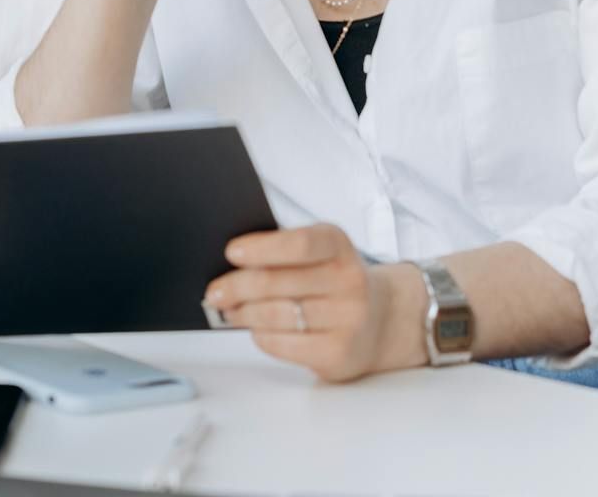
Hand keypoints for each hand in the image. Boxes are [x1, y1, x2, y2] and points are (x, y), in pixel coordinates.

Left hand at [204, 223, 407, 382]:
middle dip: (237, 287)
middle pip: (278, 283)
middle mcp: (349, 281)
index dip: (262, 248)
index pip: (299, 244)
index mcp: (338, 246)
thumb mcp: (320, 253)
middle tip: (214, 292)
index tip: (231, 253)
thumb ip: (283, 252)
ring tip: (230, 311)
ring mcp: (349, 319)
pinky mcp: (339, 353)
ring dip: (244, 313)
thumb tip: (230, 266)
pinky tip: (256, 329)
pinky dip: (261, 336)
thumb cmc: (334, 281)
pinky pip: (284, 344)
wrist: (382, 320)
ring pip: (276, 315)